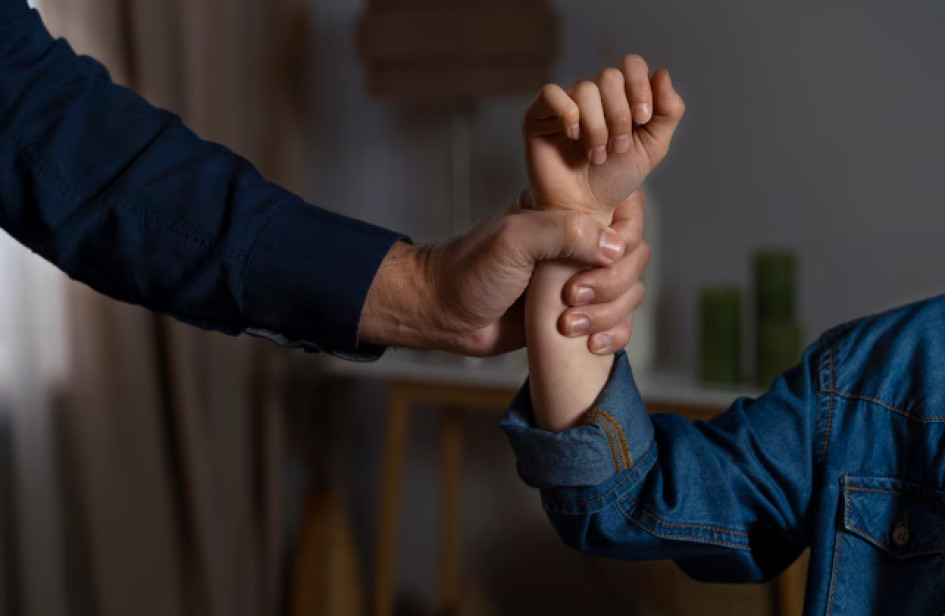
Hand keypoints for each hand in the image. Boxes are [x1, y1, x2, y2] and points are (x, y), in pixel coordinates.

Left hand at [358, 196, 645, 356]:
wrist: (445, 315)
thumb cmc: (470, 270)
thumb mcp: (514, 239)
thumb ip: (564, 232)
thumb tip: (614, 247)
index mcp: (568, 212)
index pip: (625, 210)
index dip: (624, 234)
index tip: (600, 256)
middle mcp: (580, 243)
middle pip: (635, 256)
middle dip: (612, 283)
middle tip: (572, 296)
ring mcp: (581, 280)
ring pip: (630, 292)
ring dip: (609, 313)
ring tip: (568, 324)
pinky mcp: (579, 315)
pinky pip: (619, 323)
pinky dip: (614, 335)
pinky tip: (591, 344)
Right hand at [524, 55, 684, 215]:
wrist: (585, 209)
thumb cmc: (614, 179)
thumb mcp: (652, 147)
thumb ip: (668, 112)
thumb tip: (662, 73)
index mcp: (620, 95)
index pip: (631, 65)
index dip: (640, 86)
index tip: (642, 119)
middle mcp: (592, 94)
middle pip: (609, 76)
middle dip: (619, 116)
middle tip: (617, 148)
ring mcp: (565, 102)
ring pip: (585, 89)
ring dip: (597, 127)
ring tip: (596, 155)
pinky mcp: (539, 115)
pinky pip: (552, 94)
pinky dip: (568, 115)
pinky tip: (573, 137)